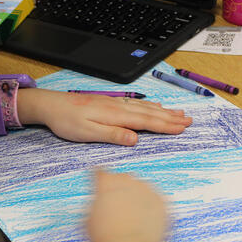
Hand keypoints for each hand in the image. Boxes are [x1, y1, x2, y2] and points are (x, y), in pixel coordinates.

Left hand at [17, 88, 191, 145]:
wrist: (51, 105)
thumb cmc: (67, 122)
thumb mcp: (87, 133)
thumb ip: (112, 135)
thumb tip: (135, 139)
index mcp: (115, 116)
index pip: (146, 122)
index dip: (165, 126)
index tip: (182, 128)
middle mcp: (118, 107)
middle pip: (150, 113)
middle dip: (171, 118)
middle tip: (190, 121)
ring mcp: (115, 104)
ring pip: (145, 108)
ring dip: (164, 111)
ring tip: (180, 114)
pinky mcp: (110, 103)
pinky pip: (136, 104)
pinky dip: (150, 106)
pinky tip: (155, 106)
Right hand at [86, 168, 167, 241]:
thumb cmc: (106, 238)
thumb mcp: (90, 218)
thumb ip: (97, 203)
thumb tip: (101, 201)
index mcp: (106, 182)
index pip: (101, 172)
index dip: (100, 179)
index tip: (101, 184)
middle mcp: (128, 181)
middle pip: (124, 178)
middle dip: (121, 188)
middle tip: (118, 206)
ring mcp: (147, 190)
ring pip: (142, 188)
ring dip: (137, 197)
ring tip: (132, 218)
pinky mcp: (162, 202)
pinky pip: (156, 200)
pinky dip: (151, 208)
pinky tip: (144, 222)